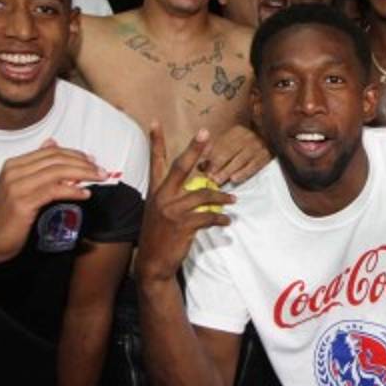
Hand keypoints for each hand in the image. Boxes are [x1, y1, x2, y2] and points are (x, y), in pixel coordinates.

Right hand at [0, 140, 105, 265]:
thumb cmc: (5, 217)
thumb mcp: (19, 187)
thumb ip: (35, 167)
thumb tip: (52, 143)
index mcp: (14, 164)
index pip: (51, 152)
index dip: (74, 154)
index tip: (92, 161)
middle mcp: (14, 171)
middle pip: (56, 159)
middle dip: (83, 163)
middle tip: (102, 171)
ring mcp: (16, 186)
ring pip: (57, 172)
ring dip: (83, 174)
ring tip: (99, 179)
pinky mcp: (22, 203)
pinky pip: (53, 191)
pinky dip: (72, 191)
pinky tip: (85, 194)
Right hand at [135, 123, 234, 282]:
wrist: (152, 263)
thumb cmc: (159, 236)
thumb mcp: (158, 212)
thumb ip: (172, 197)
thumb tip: (195, 187)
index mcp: (155, 191)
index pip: (155, 161)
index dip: (155, 141)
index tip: (155, 122)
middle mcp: (162, 197)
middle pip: (180, 166)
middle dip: (194, 148)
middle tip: (206, 133)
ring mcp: (172, 210)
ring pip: (203, 195)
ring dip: (222, 198)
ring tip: (233, 201)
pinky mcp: (183, 225)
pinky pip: (208, 216)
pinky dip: (220, 219)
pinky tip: (226, 222)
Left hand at [200, 124, 270, 185]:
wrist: (270, 140)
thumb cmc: (243, 147)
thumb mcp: (229, 145)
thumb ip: (214, 153)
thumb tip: (200, 165)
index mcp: (236, 132)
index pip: (221, 145)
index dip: (212, 158)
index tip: (204, 170)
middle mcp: (248, 136)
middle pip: (230, 152)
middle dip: (218, 166)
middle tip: (210, 178)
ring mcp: (258, 145)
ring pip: (240, 160)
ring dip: (228, 171)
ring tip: (218, 181)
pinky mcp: (266, 156)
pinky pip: (254, 166)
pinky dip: (243, 173)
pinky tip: (234, 180)